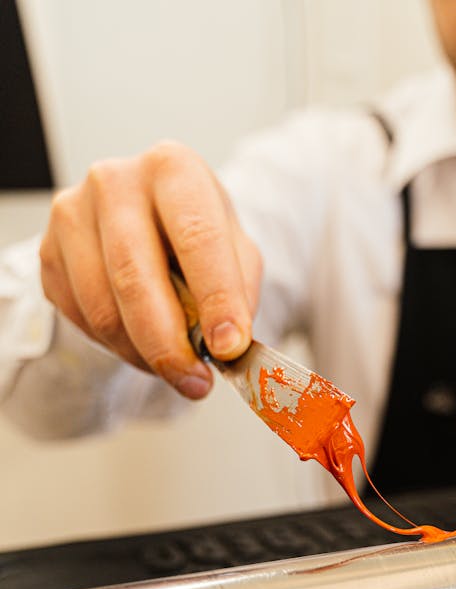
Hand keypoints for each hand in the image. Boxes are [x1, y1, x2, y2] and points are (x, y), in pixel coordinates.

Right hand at [39, 141, 261, 397]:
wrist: (150, 223)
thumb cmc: (198, 239)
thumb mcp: (237, 253)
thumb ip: (238, 294)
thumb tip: (227, 345)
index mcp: (173, 169)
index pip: (197, 237)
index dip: (216, 297)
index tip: (229, 347)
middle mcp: (115, 181)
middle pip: (135, 277)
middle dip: (169, 344)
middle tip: (195, 383)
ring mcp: (72, 214)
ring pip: (103, 309)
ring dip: (143, 354)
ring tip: (173, 367)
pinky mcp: (48, 253)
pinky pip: (81, 320)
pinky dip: (116, 347)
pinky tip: (140, 341)